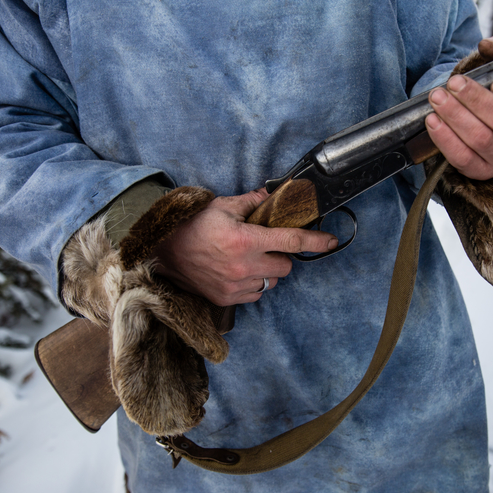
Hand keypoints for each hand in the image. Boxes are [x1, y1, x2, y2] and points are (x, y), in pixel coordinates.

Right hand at [151, 189, 337, 305]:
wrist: (162, 250)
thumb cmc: (192, 225)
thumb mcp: (223, 206)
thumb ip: (252, 202)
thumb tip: (272, 195)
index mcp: (246, 240)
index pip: (290, 240)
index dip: (315, 241)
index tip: (331, 241)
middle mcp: (243, 266)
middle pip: (285, 266)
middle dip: (281, 256)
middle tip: (265, 246)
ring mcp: (235, 285)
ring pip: (271, 283)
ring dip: (268, 272)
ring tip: (249, 259)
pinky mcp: (226, 298)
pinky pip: (255, 295)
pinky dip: (253, 285)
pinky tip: (239, 272)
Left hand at [425, 32, 492, 179]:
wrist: (487, 120)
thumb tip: (489, 44)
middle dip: (475, 100)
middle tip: (453, 83)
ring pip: (480, 139)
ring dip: (455, 116)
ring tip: (437, 97)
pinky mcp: (483, 172)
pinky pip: (462, 158)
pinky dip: (445, 139)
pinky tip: (433, 121)